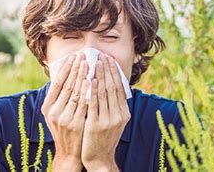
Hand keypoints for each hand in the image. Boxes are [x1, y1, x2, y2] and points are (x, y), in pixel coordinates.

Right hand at [41, 52, 89, 171]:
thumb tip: (66, 74)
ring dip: (82, 76)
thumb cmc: (65, 128)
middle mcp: (53, 111)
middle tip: (83, 55)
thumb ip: (60, 96)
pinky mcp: (75, 123)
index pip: (57, 83)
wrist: (69, 152)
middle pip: (66, 85)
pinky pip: (83, 103)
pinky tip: (91, 81)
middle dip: (75, 69)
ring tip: (88, 63)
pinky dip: (87, 91)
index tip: (73, 56)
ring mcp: (64, 118)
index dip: (65, 69)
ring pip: (74, 92)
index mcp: (47, 107)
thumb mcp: (57, 113)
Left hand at [81, 52, 130, 170]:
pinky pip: (93, 103)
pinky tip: (90, 80)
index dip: (115, 73)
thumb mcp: (114, 121)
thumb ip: (114, 105)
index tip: (110, 60)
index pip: (120, 88)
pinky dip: (92, 90)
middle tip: (102, 56)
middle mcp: (118, 116)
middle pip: (113, 87)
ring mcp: (108, 120)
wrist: (99, 158)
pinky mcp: (95, 125)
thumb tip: (112, 85)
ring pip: (104, 93)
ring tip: (95, 62)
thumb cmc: (104, 137)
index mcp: (124, 113)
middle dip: (107, 70)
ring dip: (99, 76)